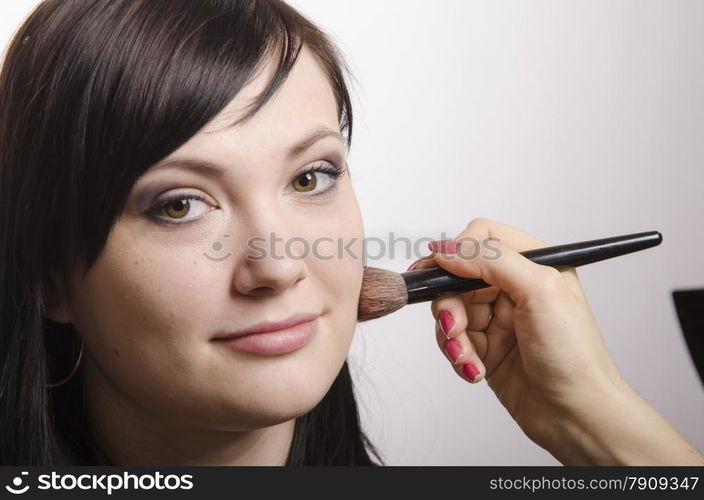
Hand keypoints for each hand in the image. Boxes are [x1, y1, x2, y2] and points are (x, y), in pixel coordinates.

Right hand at [411, 218, 703, 463]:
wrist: (576, 415)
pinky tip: (476, 370)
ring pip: (449, 310)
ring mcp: (498, 318)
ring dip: (452, 335)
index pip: (483, 236)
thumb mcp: (540, 291)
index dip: (458, 252)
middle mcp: (513, 287)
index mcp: (533, 263)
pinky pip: (453, 340)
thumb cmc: (574, 356)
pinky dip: (458, 355)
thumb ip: (492, 260)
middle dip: (449, 304)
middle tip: (454, 326)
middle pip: (457, 276)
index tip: (443, 274)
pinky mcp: (485, 347)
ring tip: (467, 356)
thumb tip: (448, 249)